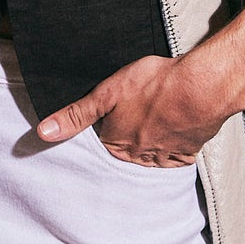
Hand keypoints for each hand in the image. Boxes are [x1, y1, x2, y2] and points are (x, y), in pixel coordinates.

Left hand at [36, 0, 244, 166]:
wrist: (201, 87)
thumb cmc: (154, 85)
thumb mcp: (108, 92)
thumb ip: (76, 114)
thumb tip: (43, 133)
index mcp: (116, 142)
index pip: (101, 144)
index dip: (102, 129)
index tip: (107, 119)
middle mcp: (138, 155)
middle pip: (124, 153)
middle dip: (124, 142)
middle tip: (131, 122)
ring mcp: (164, 154)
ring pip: (149, 157)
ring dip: (146, 147)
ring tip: (148, 129)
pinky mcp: (187, 150)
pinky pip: (174, 158)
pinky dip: (171, 150)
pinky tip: (171, 136)